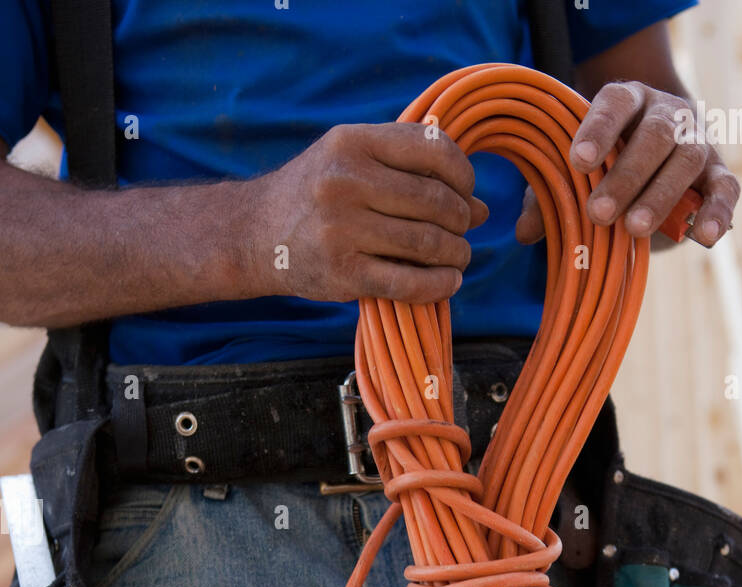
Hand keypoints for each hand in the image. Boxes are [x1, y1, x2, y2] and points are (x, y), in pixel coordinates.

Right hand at [249, 122, 488, 302]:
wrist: (255, 234)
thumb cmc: (316, 195)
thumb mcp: (353, 162)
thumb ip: (411, 173)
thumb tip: (482, 207)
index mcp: (353, 143)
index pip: (433, 150)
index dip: (463, 174)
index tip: (465, 192)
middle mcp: (346, 181)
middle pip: (435, 201)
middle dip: (461, 220)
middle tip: (463, 232)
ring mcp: (342, 229)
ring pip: (427, 243)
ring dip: (456, 254)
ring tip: (457, 257)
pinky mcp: (342, 274)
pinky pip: (409, 283)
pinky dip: (439, 285)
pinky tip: (448, 282)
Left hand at [515, 81, 739, 249]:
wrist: (657, 163)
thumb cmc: (605, 166)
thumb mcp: (573, 176)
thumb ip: (550, 195)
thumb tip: (525, 231)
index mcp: (628, 101)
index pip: (615, 102)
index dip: (598, 129)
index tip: (579, 162)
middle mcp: (667, 114)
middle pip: (655, 134)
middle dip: (627, 174)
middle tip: (600, 212)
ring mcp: (697, 142)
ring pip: (686, 160)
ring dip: (660, 195)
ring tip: (634, 230)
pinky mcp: (719, 173)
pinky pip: (725, 189)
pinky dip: (717, 212)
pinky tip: (704, 238)